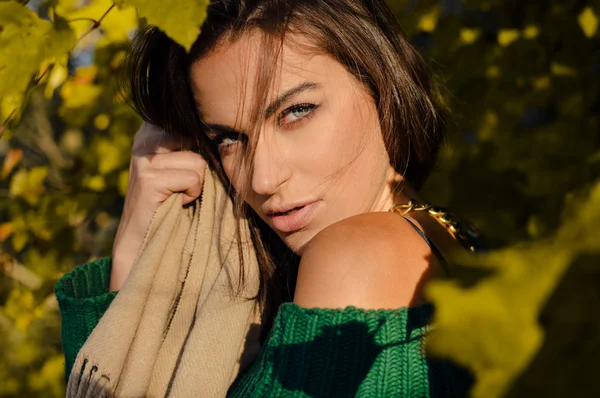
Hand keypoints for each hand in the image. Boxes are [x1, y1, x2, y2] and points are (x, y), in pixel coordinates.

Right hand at [109, 122, 206, 290]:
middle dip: (204, 166)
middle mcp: (146, 136)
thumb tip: (231, 131)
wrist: (144, 241)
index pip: (195, 121)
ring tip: (180, 195)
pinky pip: (193, 178)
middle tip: (189, 185)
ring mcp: (144, 156)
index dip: (208, 143)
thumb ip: (198, 144)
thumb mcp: (184, 165)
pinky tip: (178, 203)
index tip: (201, 166)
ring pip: (199, 161)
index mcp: (154, 127)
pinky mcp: (148, 178)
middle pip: (200, 139)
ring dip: (198, 184)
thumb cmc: (173, 201)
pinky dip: (192, 194)